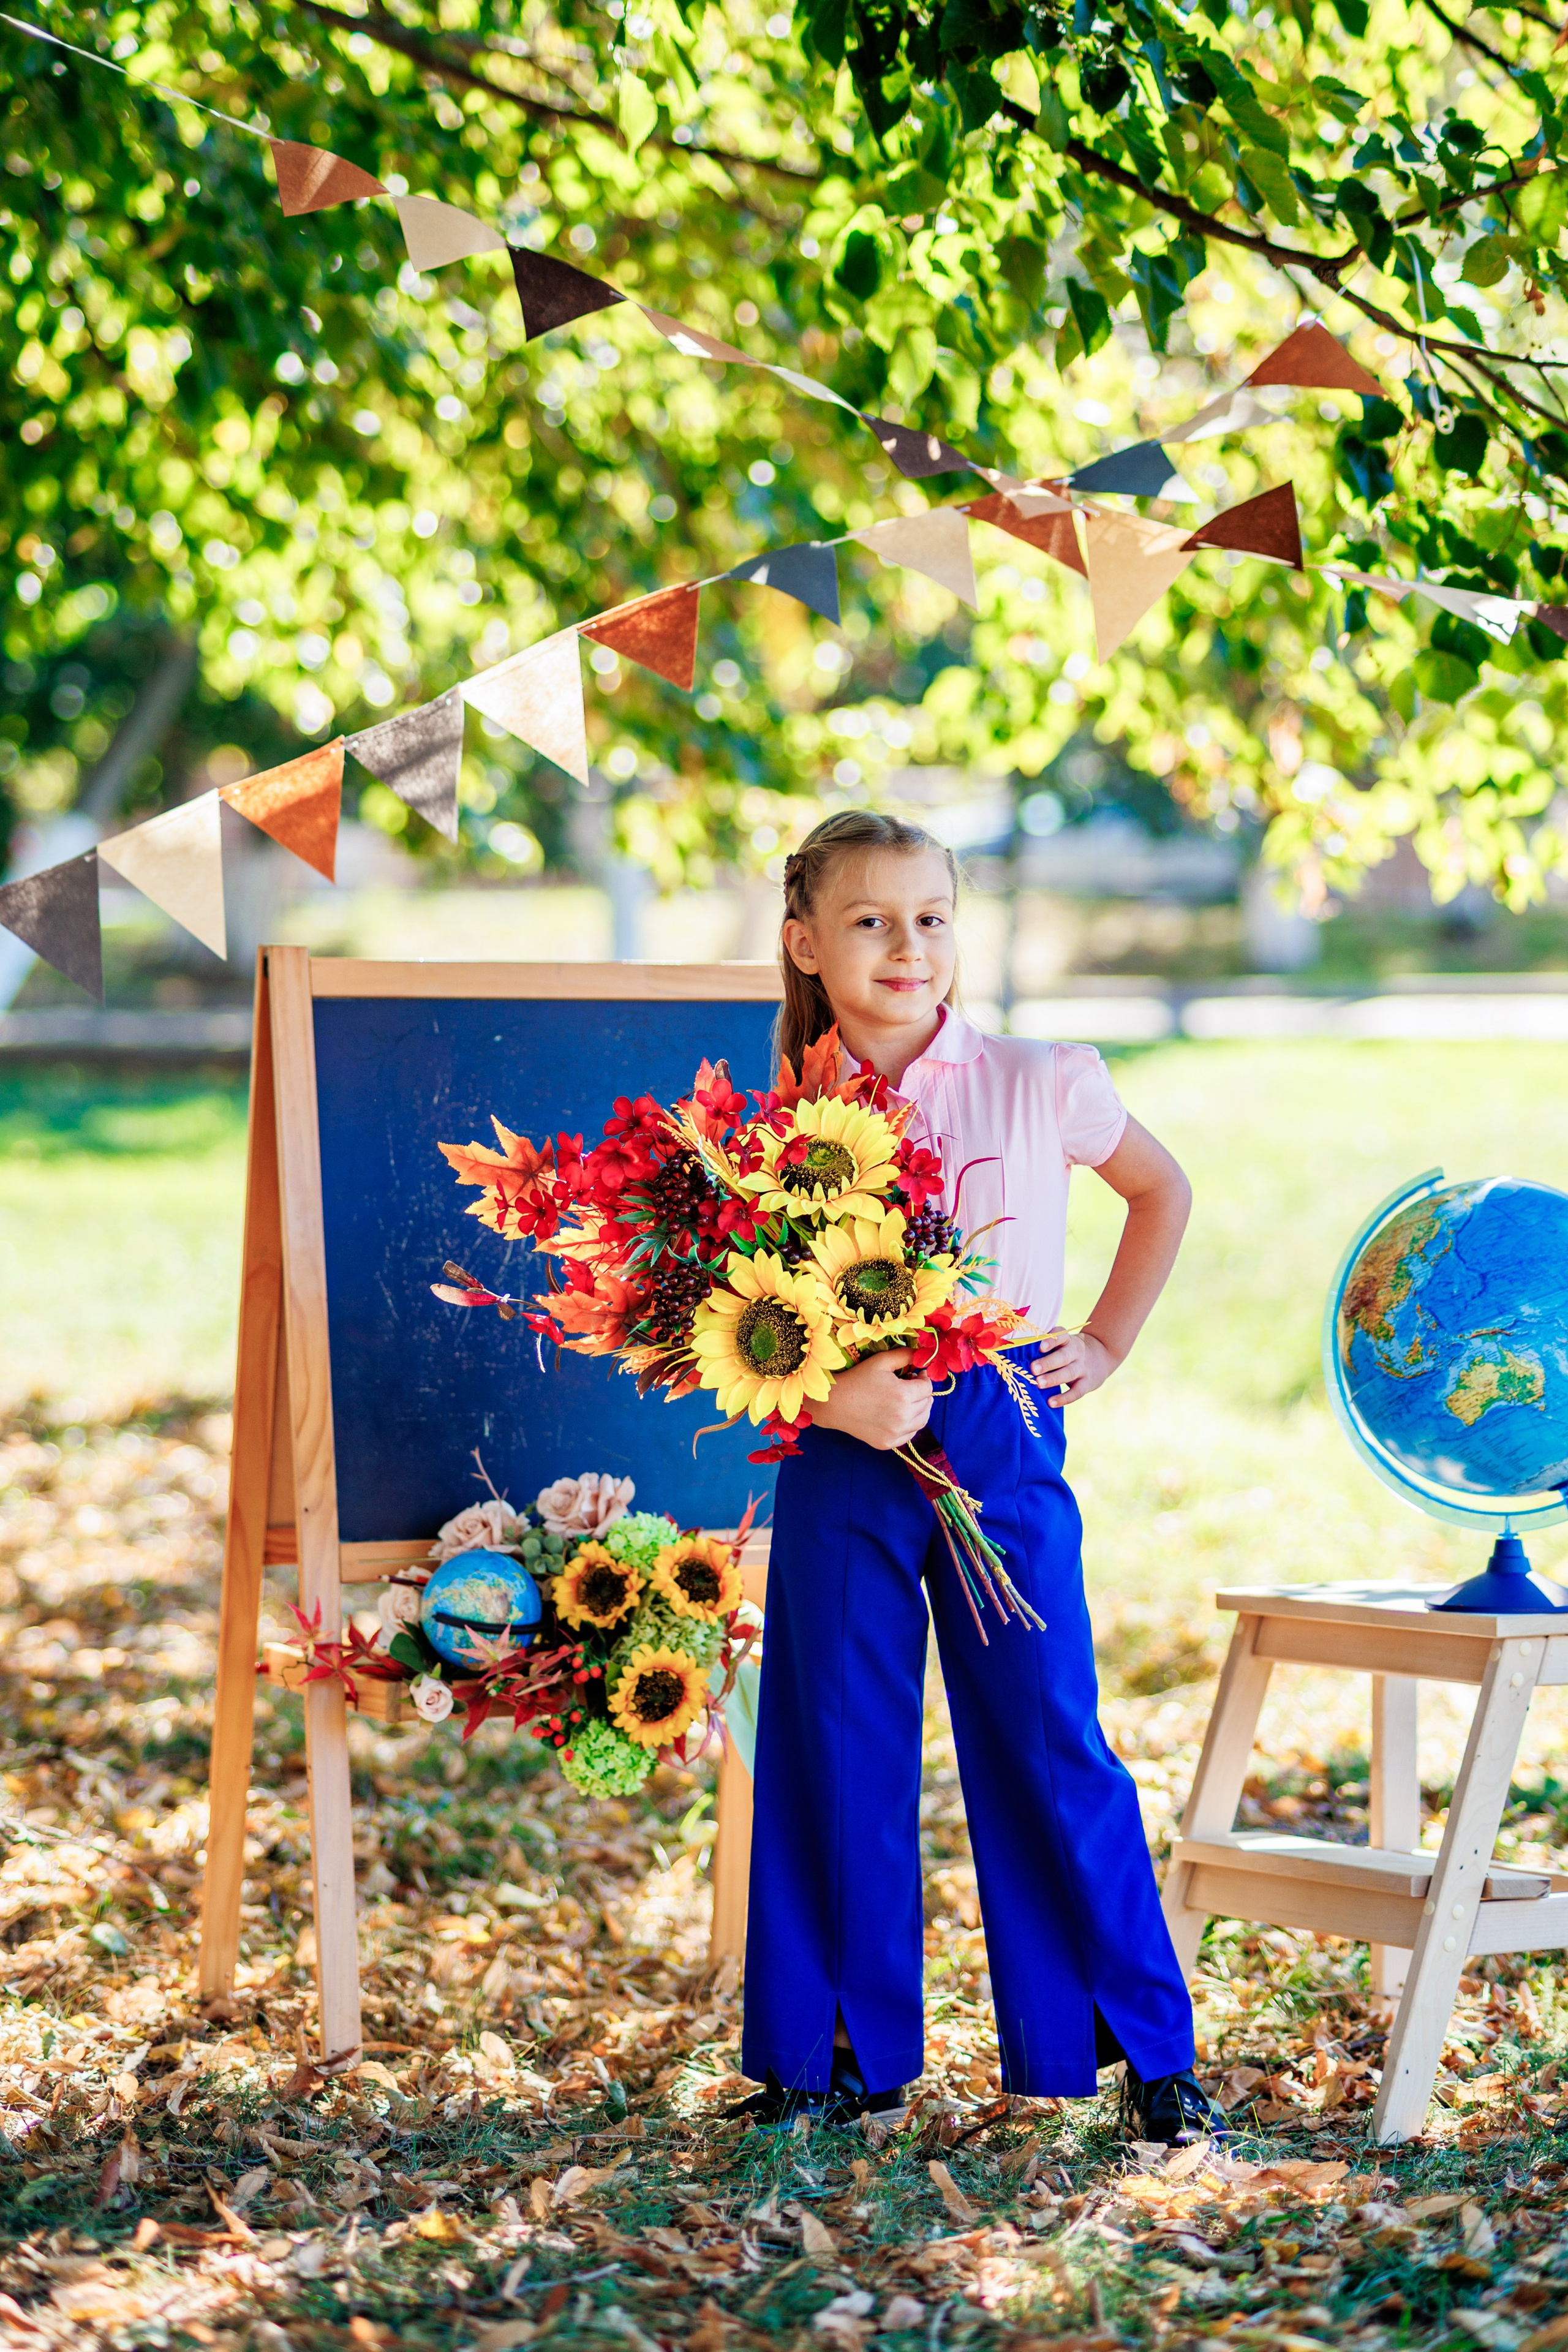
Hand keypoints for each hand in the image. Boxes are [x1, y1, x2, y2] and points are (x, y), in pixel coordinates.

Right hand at [807, 1348, 933, 1450]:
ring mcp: (895, 1433)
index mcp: (902, 1395)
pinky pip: (910, 1434)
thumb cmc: (857, 1379)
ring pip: (923, 1420)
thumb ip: (905, 1355)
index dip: (923, 1378)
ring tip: (908, 1400)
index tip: (915, 1374)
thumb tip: (922, 1355)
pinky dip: (910, 1424)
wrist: (834, 1404)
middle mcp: (902, 1417)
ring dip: (920, 1408)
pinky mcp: (888, 1443)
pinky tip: (899, 1414)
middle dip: (922, 1392)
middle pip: (927, 1403)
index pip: (927, 1387)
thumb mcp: (881, 1361)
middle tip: (910, 1385)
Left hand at [1030, 1327, 1117, 1407]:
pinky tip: (1051, 1402)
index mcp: (1068, 1340)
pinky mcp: (1087, 1383)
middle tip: (1033, 1368)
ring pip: (1069, 1373)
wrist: (1102, 1355)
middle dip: (1048, 1362)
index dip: (1051, 1340)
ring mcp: (1082, 1368)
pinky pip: (1076, 1392)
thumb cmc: (1069, 1350)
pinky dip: (1064, 1398)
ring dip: (1053, 1379)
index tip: (1039, 1346)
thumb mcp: (1063, 1343)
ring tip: (1039, 1384)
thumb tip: (1017, 1355)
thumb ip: (1045, 1347)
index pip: (1061, 1336)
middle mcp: (1076, 1352)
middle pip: (1063, 1356)